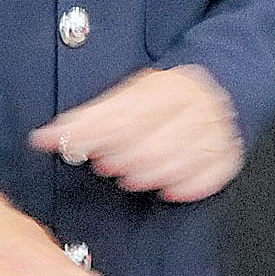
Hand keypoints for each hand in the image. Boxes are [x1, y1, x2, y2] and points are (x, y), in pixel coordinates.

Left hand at [30, 65, 242, 201]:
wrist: (222, 88)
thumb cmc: (165, 95)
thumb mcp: (130, 93)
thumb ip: (93, 116)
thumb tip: (45, 137)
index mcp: (166, 86)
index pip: (122, 115)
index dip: (91, 134)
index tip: (66, 143)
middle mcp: (193, 107)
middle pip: (150, 143)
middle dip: (121, 157)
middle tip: (103, 164)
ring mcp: (215, 132)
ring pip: (176, 162)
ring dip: (146, 174)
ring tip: (128, 176)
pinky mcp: (228, 156)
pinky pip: (206, 178)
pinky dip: (183, 186)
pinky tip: (165, 189)